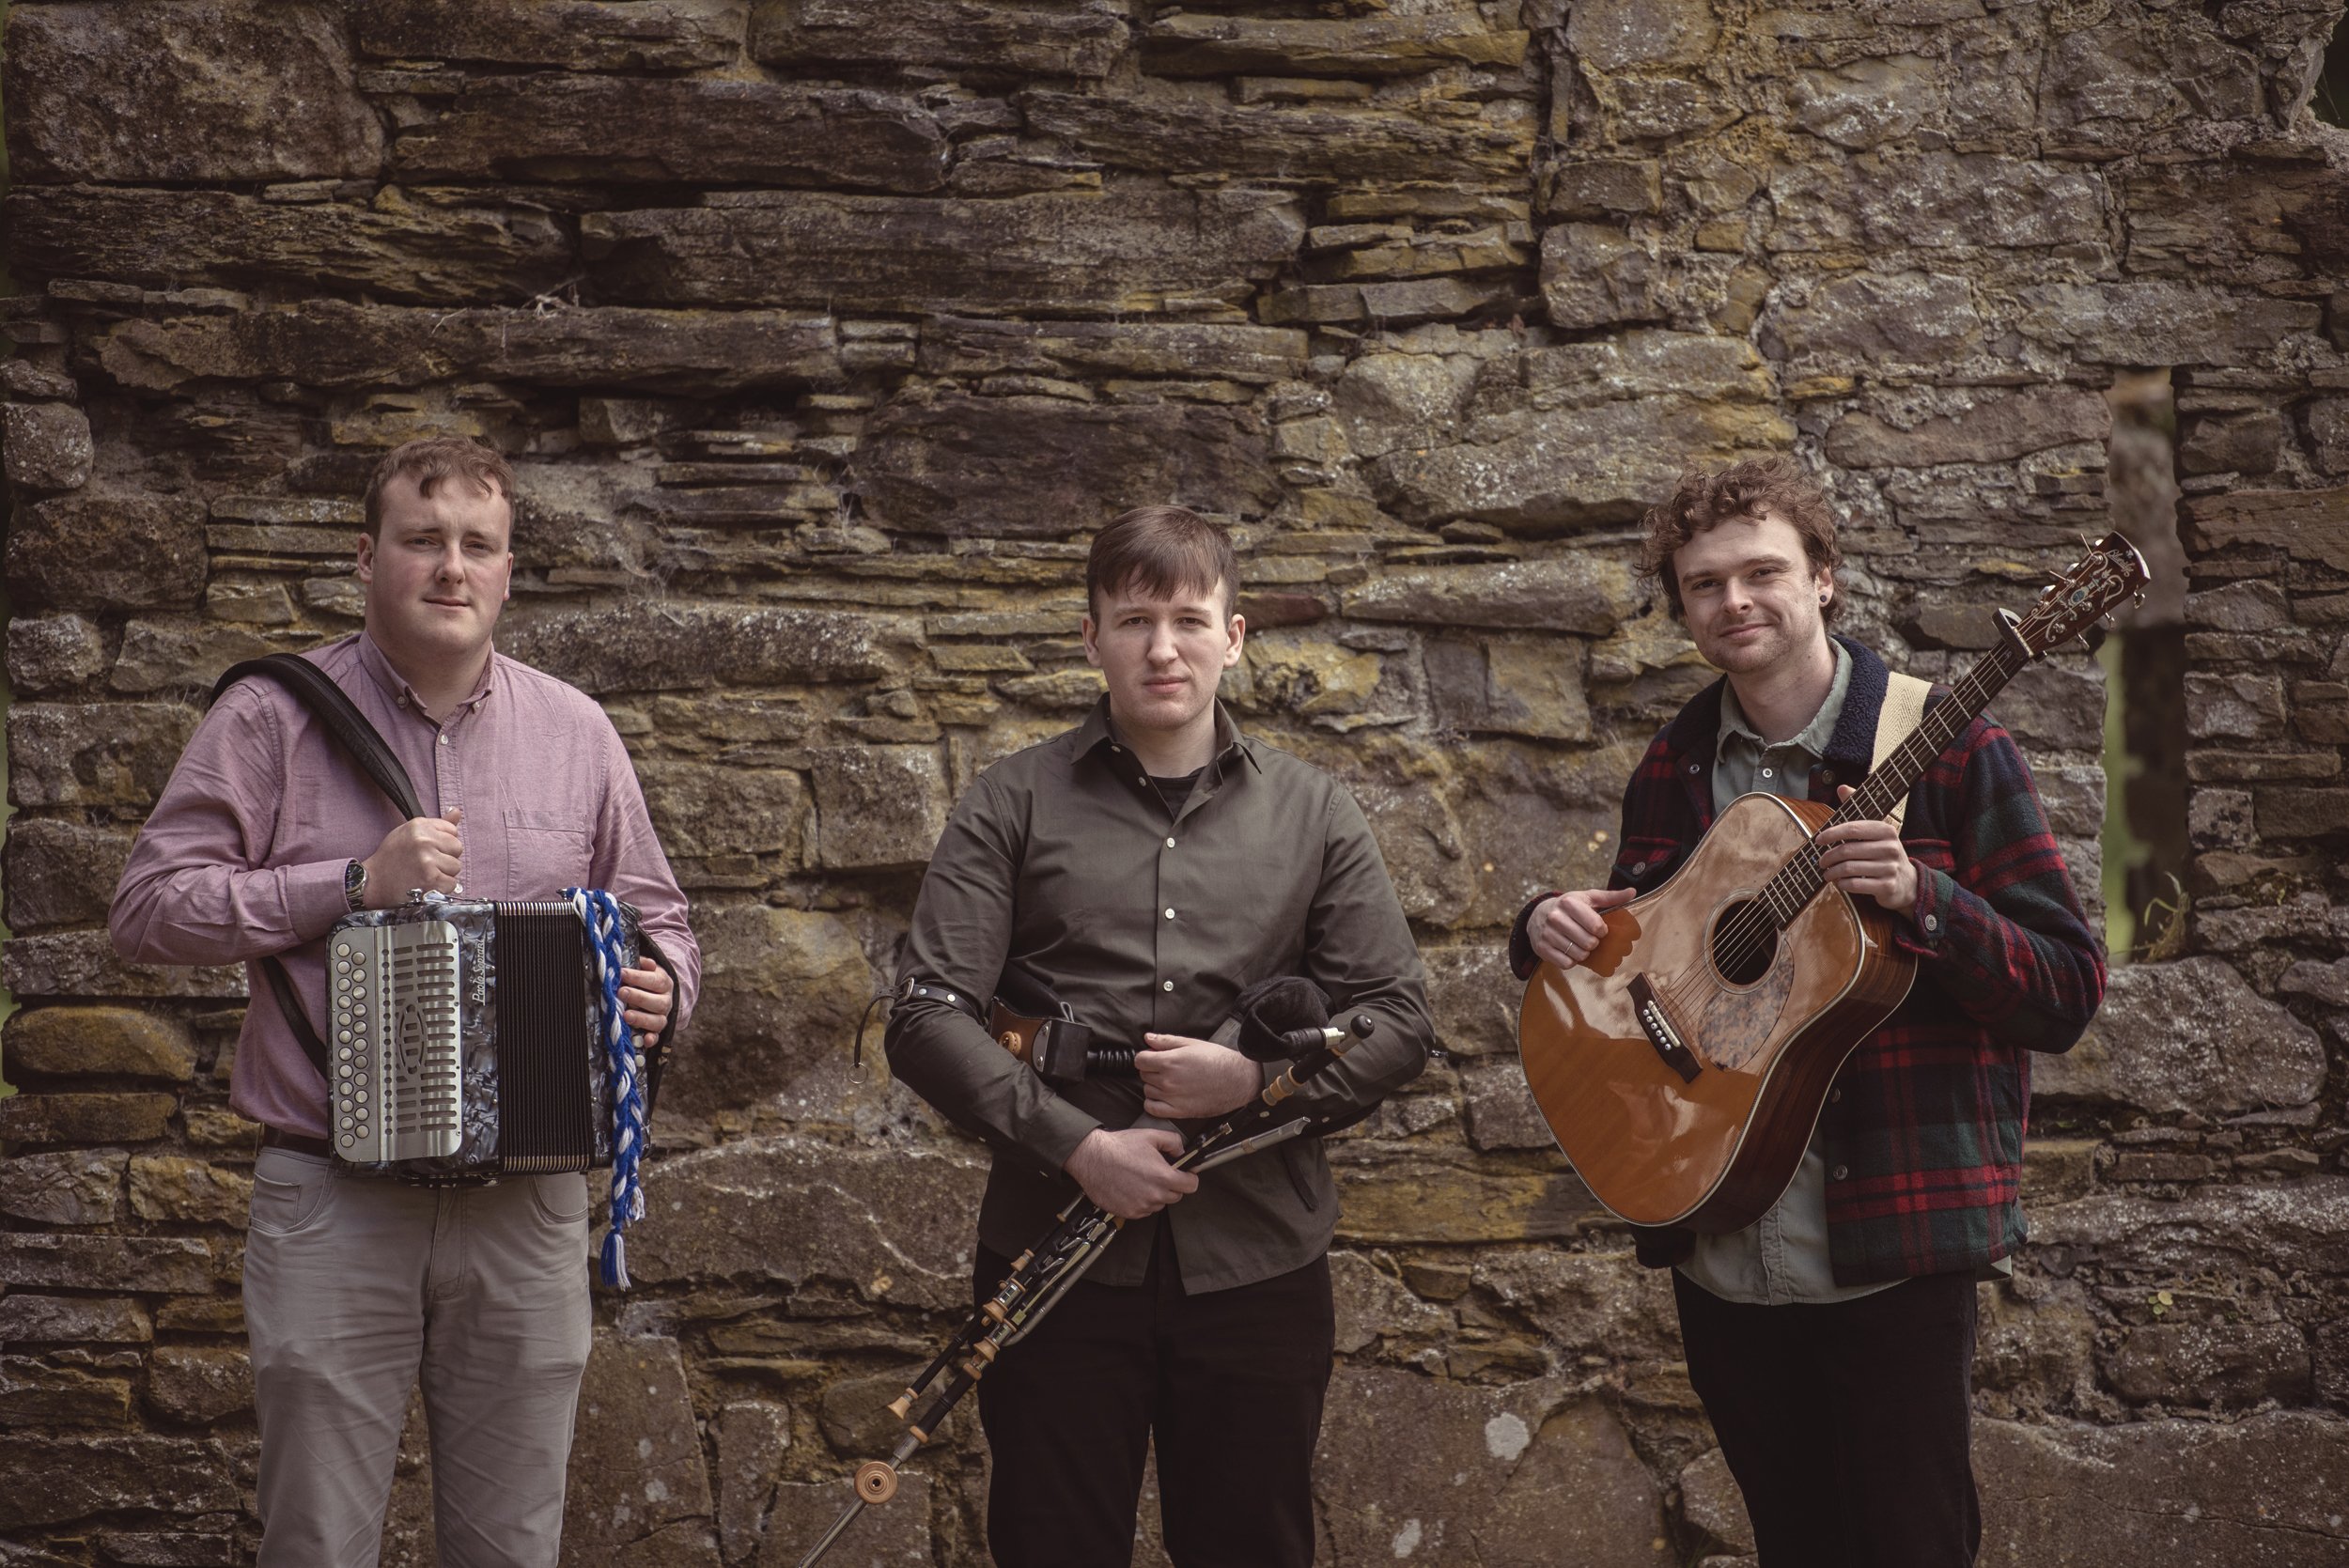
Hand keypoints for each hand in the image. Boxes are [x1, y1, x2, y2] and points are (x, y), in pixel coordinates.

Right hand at [361, 807, 462, 905]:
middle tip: (427, 864)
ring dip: (444, 873)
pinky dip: (442, 887)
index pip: (453, 831)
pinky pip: (452, 883)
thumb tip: (457, 812)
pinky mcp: (431, 879)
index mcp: (419, 825)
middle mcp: (424, 840)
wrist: (373, 882)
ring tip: (425, 874)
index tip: (429, 850)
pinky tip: (427, 884)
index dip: (443, 843)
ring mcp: (427, 860)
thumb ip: (436, 824)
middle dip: (446, 857)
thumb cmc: (392, 857)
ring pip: (456, 866)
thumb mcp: (409, 832)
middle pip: (457, 848)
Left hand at [619, 960, 672, 1050]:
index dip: (638, 977)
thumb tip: (643, 962)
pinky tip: (645, 1040)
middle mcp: (666, 1001)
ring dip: (642, 1018)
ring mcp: (662, 1017)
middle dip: (639, 997)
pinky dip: (651, 1039)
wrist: (657, 994)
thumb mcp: (645, 969)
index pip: (654, 980)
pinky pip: (657, 1037)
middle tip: (622, 992)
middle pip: (658, 1002)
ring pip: (658, 1021)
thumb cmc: (645, 980)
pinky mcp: (656, 1031)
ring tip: (626, 1015)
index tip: (621, 973)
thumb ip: (643, 964)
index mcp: (664, 983)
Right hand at [1063, 1126, 1197, 1219]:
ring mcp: (1141, 1206)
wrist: (1091, 1158)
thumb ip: (1173, 1142)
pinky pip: (1143, 1210)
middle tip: (1156, 1173)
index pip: (1191, 1186)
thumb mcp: (1150, 1136)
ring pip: (1158, 1204)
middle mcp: (1154, 1195)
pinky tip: (1131, 1187)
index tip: (1184, 1175)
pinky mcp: (1128, 1213)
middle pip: (1175, 1196)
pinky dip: (1140, 1201)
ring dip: (1155, 1194)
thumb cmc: (1118, 1147)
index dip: (1189, 1178)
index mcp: (1163, 1177)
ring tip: (1140, 1179)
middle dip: (1170, 1185)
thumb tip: (1181, 1151)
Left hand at [1136, 1033, 1259, 1119]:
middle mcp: (1168, 1080)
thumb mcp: (1192, 1043)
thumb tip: (1148, 1038)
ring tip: (1170, 1081)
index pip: (1140, 1060)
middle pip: (1143, 1074)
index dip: (1145, 1057)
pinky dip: (1153, 1103)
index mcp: (1171, 1061)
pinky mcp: (1179, 1111)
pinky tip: (1164, 1096)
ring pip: (1147, 1090)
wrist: (1237, 1080)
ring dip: (1154, 1085)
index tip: (1152, 1057)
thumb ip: (1166, 1041)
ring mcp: (1172, 1097)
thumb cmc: (1218, 1061)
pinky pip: (1152, 1108)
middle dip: (1151, 1069)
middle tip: (1166, 1067)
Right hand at [1529, 886, 1637, 967]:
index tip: (1599, 929)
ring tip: (1579, 944)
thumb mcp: (1587, 898)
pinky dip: (1571, 961)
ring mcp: (1547, 934)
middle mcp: (1555, 917)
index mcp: (1569, 903)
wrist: (1537, 916)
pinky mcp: (1541, 949)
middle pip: (1589, 943)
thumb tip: (1633, 892)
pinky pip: (1566, 964)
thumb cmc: (1568, 907)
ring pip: (1578, 955)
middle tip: (1589, 938)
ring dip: (1583, 953)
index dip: (1602, 931)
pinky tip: (1569, 951)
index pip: (1596, 926)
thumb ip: (1610, 897)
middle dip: (1593, 943)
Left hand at [1817, 786, 1918, 914]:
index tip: (1818, 840)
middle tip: (1821, 861)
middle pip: (1847, 850)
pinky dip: (1842, 884)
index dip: (1831, 833)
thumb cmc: (1883, 853)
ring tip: (1827, 873)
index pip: (1853, 828)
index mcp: (1886, 830)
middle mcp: (1890, 848)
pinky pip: (1855, 884)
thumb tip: (1841, 787)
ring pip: (1849, 868)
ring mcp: (1890, 868)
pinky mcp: (1887, 886)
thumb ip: (1857, 809)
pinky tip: (1840, 882)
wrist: (1908, 882)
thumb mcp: (1875, 831)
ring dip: (1832, 872)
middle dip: (1828, 857)